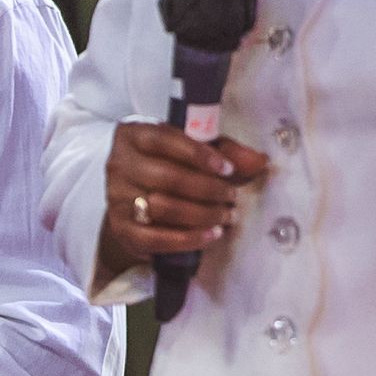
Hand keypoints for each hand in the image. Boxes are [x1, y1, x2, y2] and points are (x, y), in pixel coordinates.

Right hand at [97, 121, 269, 285]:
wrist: (131, 189)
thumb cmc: (166, 162)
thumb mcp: (191, 146)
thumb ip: (225, 150)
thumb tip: (258, 161)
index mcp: (134, 135)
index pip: (163, 140)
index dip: (198, 154)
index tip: (228, 169)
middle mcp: (119, 165)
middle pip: (166, 179)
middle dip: (207, 190)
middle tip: (232, 196)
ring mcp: (116, 199)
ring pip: (161, 209)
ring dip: (201, 215)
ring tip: (225, 216)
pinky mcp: (120, 229)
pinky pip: (154, 239)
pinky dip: (187, 240)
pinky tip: (210, 235)